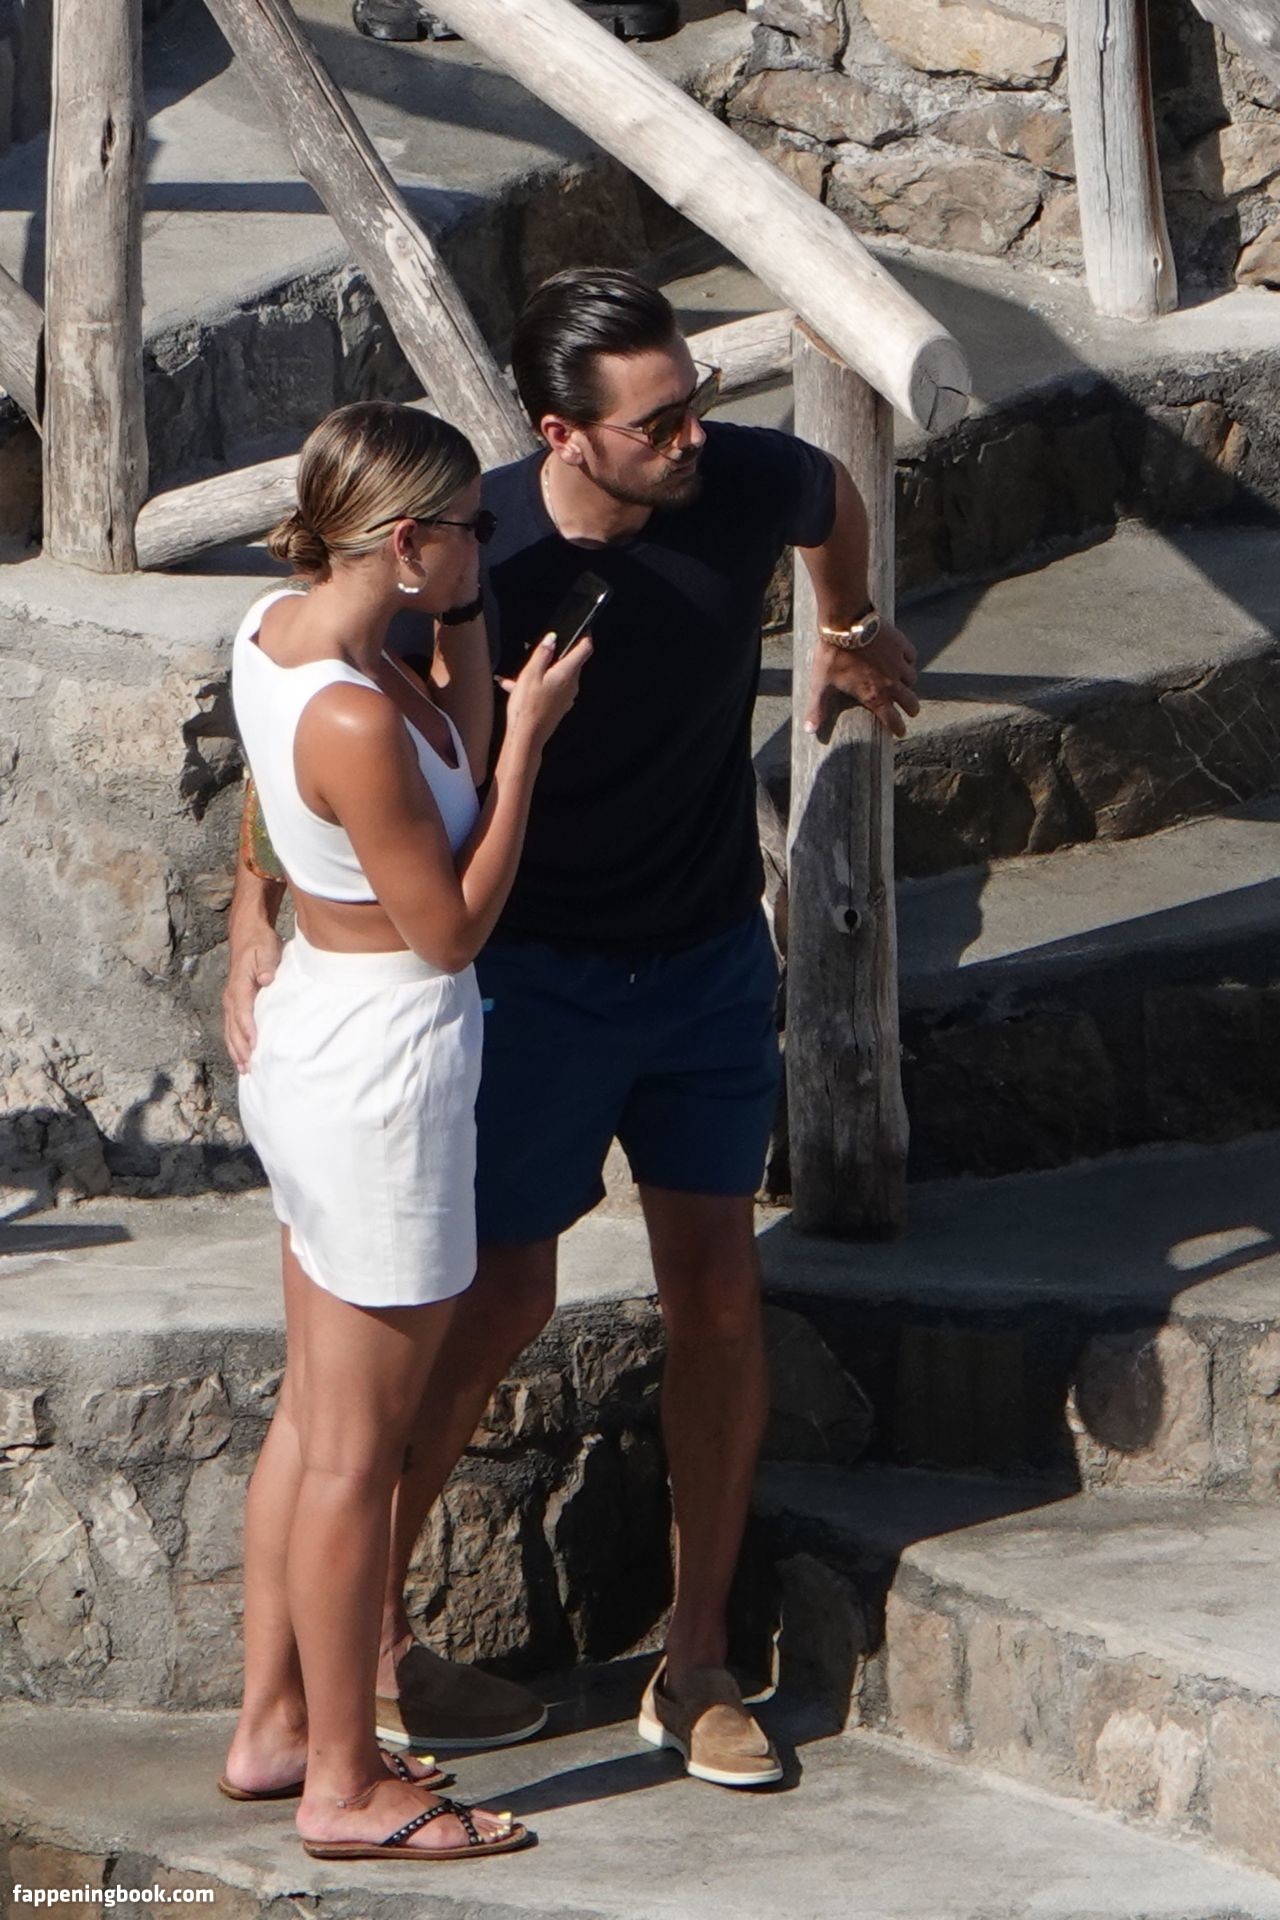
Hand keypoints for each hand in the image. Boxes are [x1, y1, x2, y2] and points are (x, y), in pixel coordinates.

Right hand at [222, 927, 282, 1073]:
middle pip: (233, 1027)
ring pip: (230, 1030)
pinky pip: (232, 1027)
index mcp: (239, 985)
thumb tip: (267, 980)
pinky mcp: (234, 1004)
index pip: (242, 1011)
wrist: (247, 933)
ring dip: (236, 1050)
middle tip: (248, 1068)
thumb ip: (267, 965)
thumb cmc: (259, 943)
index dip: (248, 1029)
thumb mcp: (266, 949)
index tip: (255, 1045)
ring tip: (244, 1069)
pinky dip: (235, 1043)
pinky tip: (241, 1057)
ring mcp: (230, 1001)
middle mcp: (231, 996)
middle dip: (240, 1048)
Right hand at [498, 633, 591, 749]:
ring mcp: (566, 698)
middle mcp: (571, 685)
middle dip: (557, 654)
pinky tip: (517, 688)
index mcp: (567, 673)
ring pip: (558, 676)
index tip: (583, 628)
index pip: (585, 649)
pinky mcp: (559, 707)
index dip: (586, 636)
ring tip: (520, 674)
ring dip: (543, 671)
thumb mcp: (530, 674)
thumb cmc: (527, 707)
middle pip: (570, 662)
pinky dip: (538, 685)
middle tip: (540, 651)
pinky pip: (551, 689)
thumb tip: (552, 638)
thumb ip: (542, 653)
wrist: (526, 738)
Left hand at [805, 620, 919, 740]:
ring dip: (909, 684)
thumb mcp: (821, 685)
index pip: (893, 720)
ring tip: (904, 684)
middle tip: (911, 710)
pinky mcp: (901, 645)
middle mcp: (891, 683)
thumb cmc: (831, 657)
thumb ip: (817, 709)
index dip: (898, 728)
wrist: (844, 624)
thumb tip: (808, 731)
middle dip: (911, 709)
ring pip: (912, 679)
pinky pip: (912, 657)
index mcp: (874, 696)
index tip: (901, 733)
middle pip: (911, 702)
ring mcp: (898, 663)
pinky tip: (904, 660)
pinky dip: (909, 661)